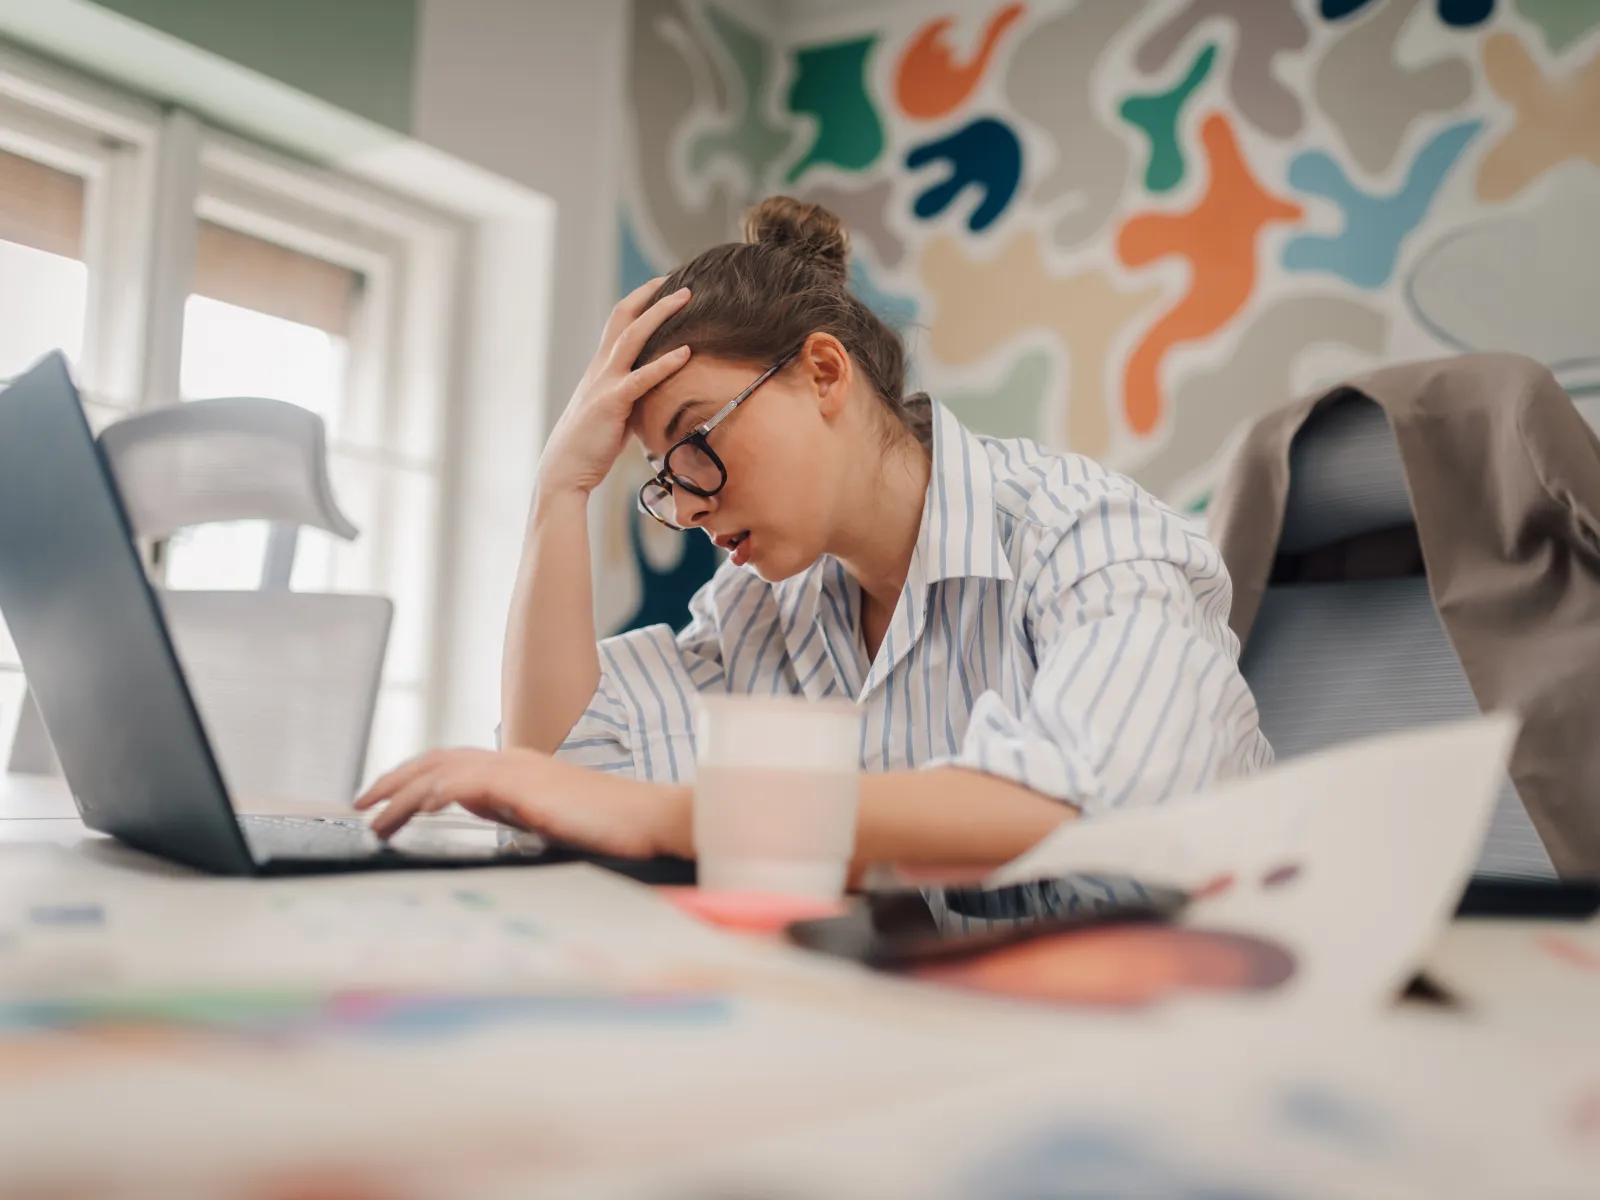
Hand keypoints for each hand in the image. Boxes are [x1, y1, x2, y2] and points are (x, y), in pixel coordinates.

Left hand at [355, 747, 690, 858]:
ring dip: (402, 792)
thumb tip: (478, 814)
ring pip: (442, 769)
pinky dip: (432, 794)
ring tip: (373, 816)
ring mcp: (518, 769)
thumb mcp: (548, 820)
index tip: (386, 799)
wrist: (650, 818)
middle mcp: (513, 760)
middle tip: (361, 802)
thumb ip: (511, 811)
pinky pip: (464, 784)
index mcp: (519, 768)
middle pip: (437, 758)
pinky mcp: (524, 785)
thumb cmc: (612, 827)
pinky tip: (413, 811)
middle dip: (393, 779)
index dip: (414, 777)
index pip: (452, 763)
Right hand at [537, 278, 693, 496]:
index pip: (619, 321)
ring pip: (632, 336)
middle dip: (651, 295)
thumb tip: (657, 393)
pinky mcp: (612, 403)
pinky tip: (686, 353)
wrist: (565, 470)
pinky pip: (642, 377)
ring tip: (686, 298)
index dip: (640, 300)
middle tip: (679, 278)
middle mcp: (600, 367)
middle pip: (624, 317)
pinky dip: (665, 363)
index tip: (664, 285)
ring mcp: (604, 382)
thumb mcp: (615, 412)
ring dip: (660, 314)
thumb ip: (632, 396)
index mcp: (600, 367)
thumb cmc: (591, 445)